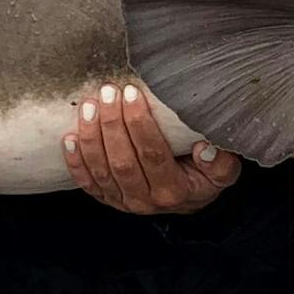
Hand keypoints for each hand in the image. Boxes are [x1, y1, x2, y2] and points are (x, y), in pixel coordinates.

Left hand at [63, 81, 240, 214]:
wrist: (189, 198)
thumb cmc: (205, 174)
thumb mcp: (224, 170)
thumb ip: (221, 162)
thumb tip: (205, 149)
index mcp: (174, 191)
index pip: (152, 154)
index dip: (140, 124)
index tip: (133, 93)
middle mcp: (145, 200)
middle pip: (122, 161)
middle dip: (112, 123)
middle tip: (109, 91)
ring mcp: (123, 201)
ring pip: (101, 170)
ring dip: (91, 136)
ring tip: (89, 105)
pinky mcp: (107, 199)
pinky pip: (87, 183)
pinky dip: (75, 161)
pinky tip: (69, 137)